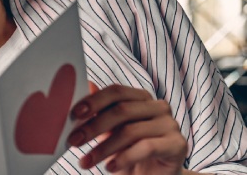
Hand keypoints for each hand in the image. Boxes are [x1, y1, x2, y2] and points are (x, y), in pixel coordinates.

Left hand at [67, 84, 187, 173]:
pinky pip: (147, 147)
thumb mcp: (109, 133)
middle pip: (121, 110)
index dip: (93, 101)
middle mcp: (158, 106)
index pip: (115, 91)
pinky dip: (124, 158)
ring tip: (87, 162)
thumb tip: (85, 85)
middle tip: (73, 142)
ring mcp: (170, 124)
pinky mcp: (178, 144)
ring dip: (103, 148)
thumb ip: (99, 111)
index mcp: (141, 98)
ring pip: (130, 130)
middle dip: (92, 127)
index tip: (72, 115)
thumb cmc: (129, 152)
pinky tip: (110, 168)